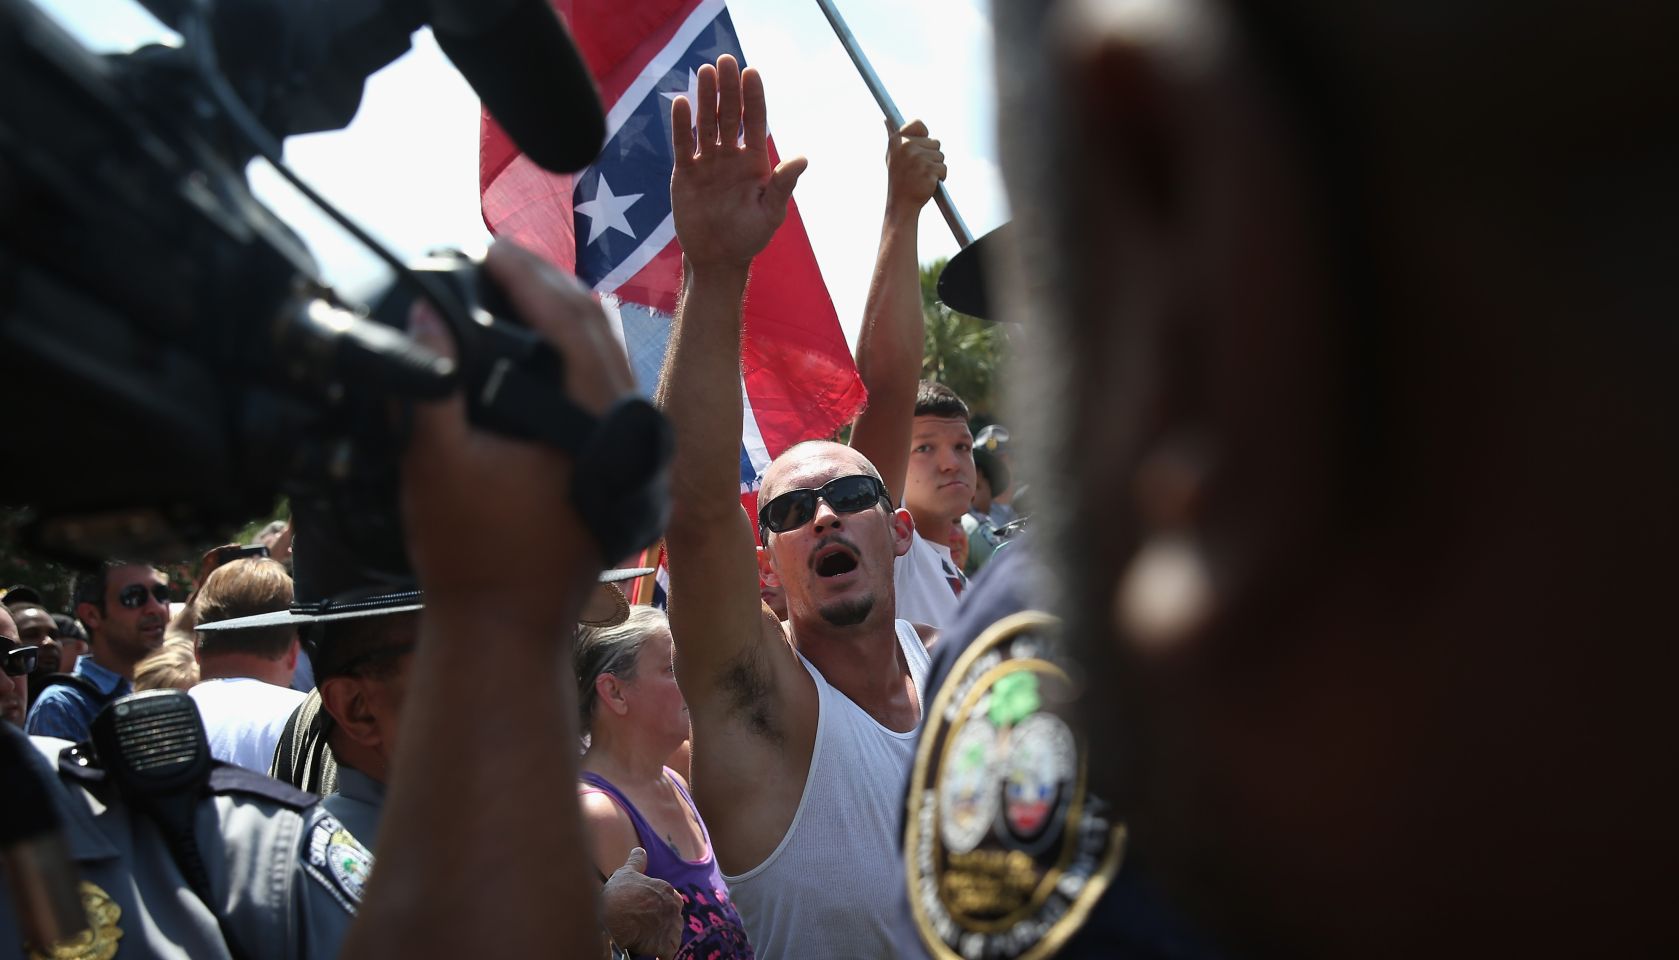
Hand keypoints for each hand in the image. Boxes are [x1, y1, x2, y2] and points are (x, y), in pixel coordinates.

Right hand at [401, 241, 637, 619]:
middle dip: (546, 284)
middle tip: (496, 254)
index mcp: (597, 425)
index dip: (527, 279)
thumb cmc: (470, 554)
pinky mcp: (620, 461)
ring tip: (510, 283)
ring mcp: (630, 446)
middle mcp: (628, 429)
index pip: (571, 324)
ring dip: (560, 314)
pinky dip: (570, 351)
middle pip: (595, 329)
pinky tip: (533, 339)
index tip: (487, 248)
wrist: (508, 626)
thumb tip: (427, 312)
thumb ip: (430, 389)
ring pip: (604, 354)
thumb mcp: (435, 466)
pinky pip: (601, 383)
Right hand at [602, 847, 684, 958]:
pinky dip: (664, 953)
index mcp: (667, 889)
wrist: (613, 917)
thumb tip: (640, 850)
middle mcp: (674, 907)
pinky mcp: (667, 946)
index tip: (644, 909)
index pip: (669, 898)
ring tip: (648, 939)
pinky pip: (670, 952)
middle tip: (644, 925)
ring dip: (664, 936)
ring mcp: (672, 927)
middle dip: (662, 920)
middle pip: (672, 916)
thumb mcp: (626, 872)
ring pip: (673, 933)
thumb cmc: (618, 893)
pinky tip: (653, 953)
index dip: (656, 905)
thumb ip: (637, 861)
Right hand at [670, 54, 806, 271]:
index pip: (755, 121)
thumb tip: (803, 158)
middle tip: (725, 60)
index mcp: (755, 160)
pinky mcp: (686, 172)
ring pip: (706, 123)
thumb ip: (784, 184)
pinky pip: (683, 144)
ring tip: (704, 71)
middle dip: (728, 88)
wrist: (718, 258)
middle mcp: (731, 155)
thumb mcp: (771, 212)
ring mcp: (708, 161)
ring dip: (704, 98)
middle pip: (729, 114)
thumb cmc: (750, 236)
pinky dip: (681, 125)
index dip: (753, 97)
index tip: (751, 72)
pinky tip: (680, 102)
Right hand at [885, 118, 945, 217]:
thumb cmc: (899, 179)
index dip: (924, 135)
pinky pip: (943, 169)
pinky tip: (927, 183)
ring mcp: (918, 158)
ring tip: (921, 176)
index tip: (919, 147)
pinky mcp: (928, 170)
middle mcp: (907, 146)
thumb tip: (886, 119)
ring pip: (941, 156)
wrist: (901, 204)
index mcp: (897, 140)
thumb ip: (895, 138)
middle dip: (931, 156)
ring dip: (935, 167)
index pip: (918, 124)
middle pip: (935, 142)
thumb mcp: (892, 156)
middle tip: (918, 169)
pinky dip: (940, 177)